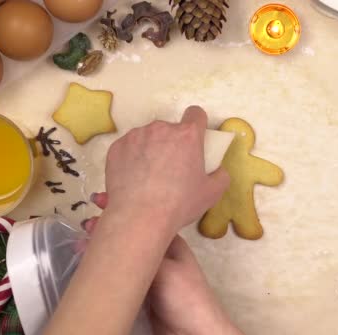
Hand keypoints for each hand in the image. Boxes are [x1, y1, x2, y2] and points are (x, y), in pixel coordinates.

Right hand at [86, 196, 248, 334]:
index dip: (123, 207)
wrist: (192, 334)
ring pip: (121, 255)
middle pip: (129, 235)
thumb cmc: (185, 295)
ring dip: (102, 247)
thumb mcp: (164, 268)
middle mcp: (158, 254)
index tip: (99, 200)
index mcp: (169, 241)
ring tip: (81, 242)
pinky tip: (87, 262)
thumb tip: (113, 234)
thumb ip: (141, 252)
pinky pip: (117, 275)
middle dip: (107, 227)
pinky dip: (103, 267)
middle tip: (86, 225)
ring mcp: (147, 273)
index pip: (143, 217)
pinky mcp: (138, 292)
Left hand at [102, 106, 229, 234]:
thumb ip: (220, 176)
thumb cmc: (179, 204)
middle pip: (171, 129)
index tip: (195, 140)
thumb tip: (217, 170)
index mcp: (187, 135)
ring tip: (149, 176)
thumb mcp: (212, 193)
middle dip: (172, 143)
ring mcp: (136, 136)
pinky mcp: (117, 147)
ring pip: (148, 137)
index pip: (196, 114)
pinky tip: (134, 179)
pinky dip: (132, 158)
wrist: (138, 217)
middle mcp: (161, 129)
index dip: (197, 124)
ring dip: (152, 149)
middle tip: (171, 168)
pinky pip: (129, 147)